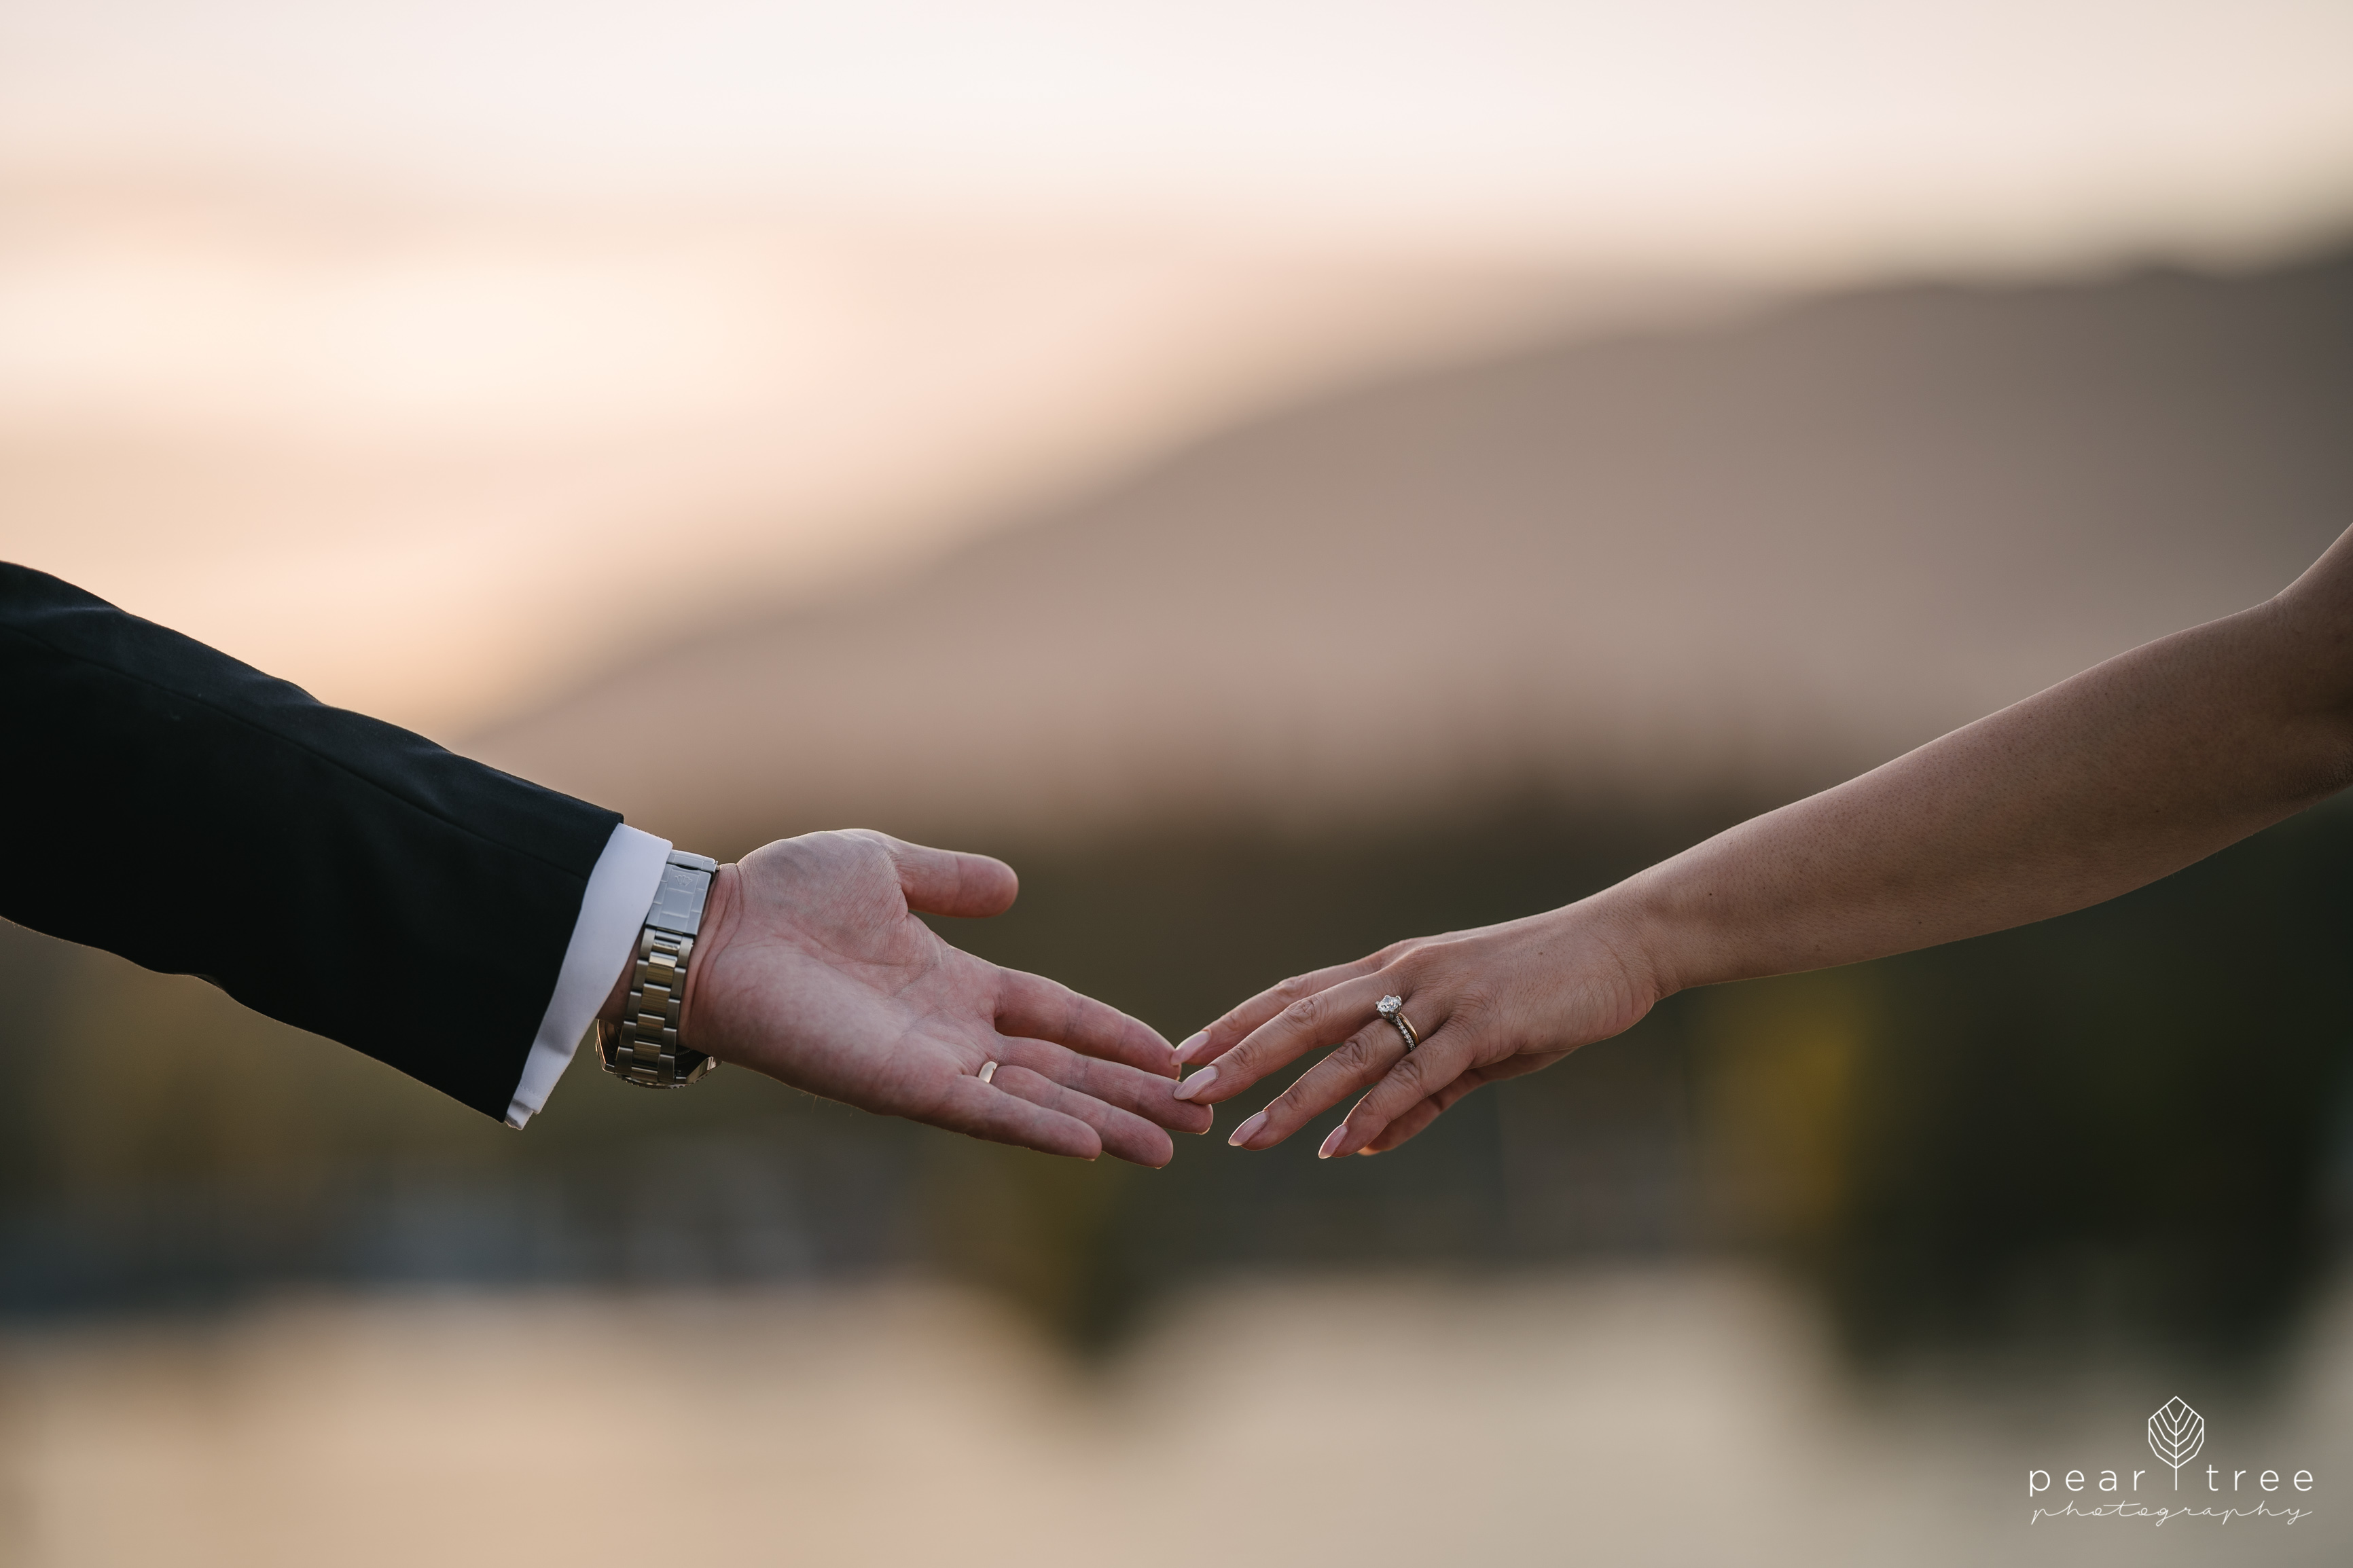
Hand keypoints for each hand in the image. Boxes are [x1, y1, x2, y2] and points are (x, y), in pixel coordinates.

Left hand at [651, 829, 1211, 1163]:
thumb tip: (1011, 887)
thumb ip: (950, 881)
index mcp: (954, 982)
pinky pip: (985, 1114)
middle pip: (1064, 1071)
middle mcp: (952, 1034)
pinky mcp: (902, 1087)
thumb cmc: (781, 896)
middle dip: (1132, 1096)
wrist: (714, 934)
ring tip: (1173, 1147)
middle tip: (1202, 1119)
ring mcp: (932, 1066)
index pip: (1055, 1015)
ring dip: (1107, 1123)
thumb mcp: (884, 867)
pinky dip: (1038, 1128)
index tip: (1172, 1054)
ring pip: (1040, 1101)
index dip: (1114, 1034)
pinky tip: (1090, 1143)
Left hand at [1169, 899, 1660, 1157]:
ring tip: (1246, 1138)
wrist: (1621, 947)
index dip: (1238, 1021)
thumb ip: (1417, 1097)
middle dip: (1239, 1056)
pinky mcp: (1483, 1026)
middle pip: (1301, 1015)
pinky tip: (1340, 1147)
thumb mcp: (1474, 1046)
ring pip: (1348, 1052)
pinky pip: (1416, 1075)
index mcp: (1393, 969)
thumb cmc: (1546, 992)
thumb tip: (1360, 1146)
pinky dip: (1375, 1113)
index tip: (1185, 1052)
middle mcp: (1404, 974)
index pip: (1296, 993)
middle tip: (1185, 1091)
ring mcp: (1442, 997)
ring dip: (1293, 1098)